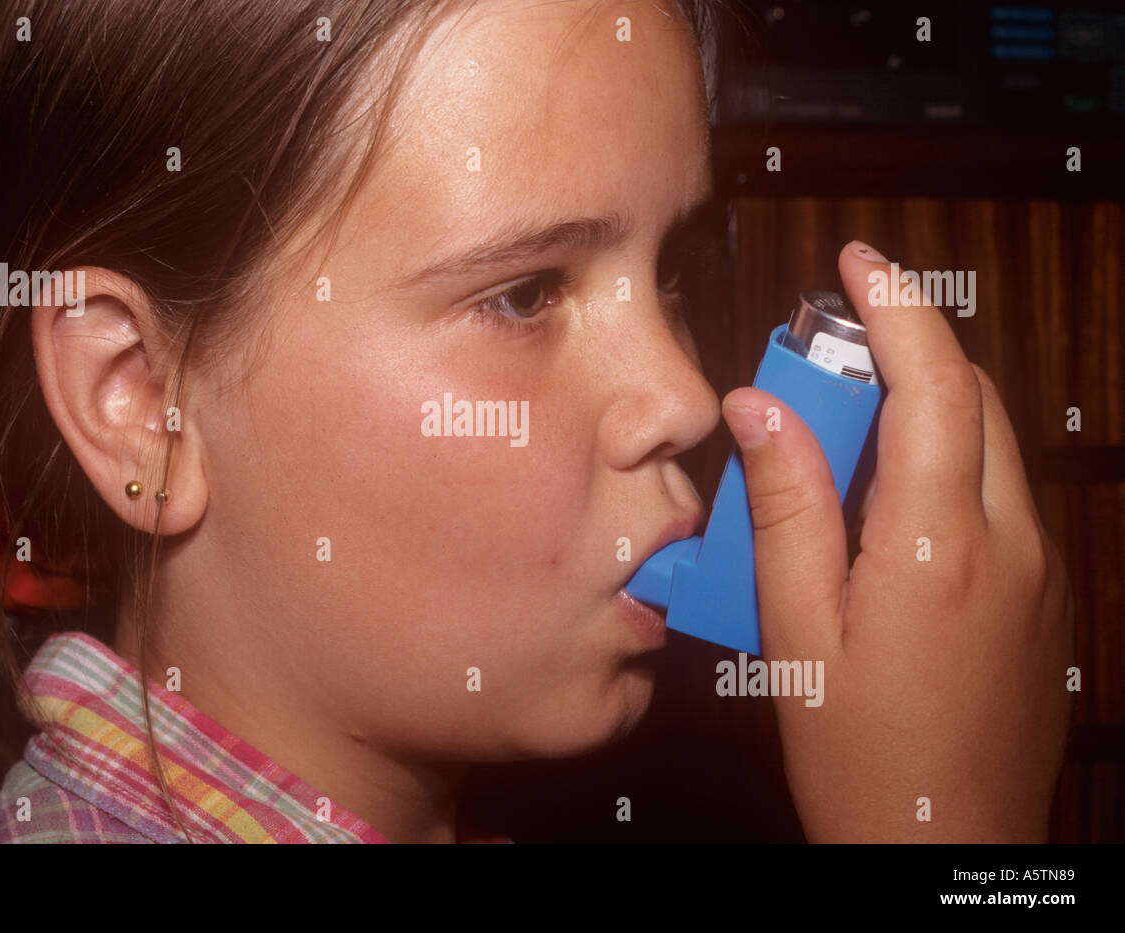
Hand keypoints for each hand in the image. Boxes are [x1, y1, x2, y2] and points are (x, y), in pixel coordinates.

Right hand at [720, 240, 1073, 841]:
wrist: (947, 850)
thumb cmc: (863, 756)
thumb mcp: (798, 631)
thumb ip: (785, 508)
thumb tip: (763, 408)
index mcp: (940, 546)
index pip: (936, 384)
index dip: (898, 308)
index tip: (861, 261)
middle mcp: (1011, 544)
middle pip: (972, 401)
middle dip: (904, 355)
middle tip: (825, 362)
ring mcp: (1040, 572)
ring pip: (989, 447)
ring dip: (923, 414)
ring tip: (839, 443)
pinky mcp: (1044, 599)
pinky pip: (998, 499)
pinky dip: (944, 469)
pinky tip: (883, 514)